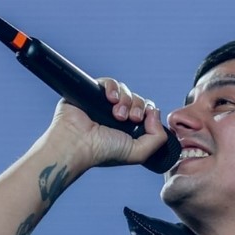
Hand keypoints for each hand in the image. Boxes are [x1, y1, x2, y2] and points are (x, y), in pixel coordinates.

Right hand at [46, 77, 167, 168]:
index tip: (142, 119)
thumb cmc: (102, 152)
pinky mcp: (92, 92)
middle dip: (137, 107)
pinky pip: (109, 82)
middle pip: (137, 99)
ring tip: (117, 114)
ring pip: (125, 90)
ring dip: (126, 100)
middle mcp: (116, 115)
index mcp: (127, 129)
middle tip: (130, 119)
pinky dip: (113, 87)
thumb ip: (157, 138)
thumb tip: (155, 112)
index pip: (146, 111)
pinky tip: (111, 98)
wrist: (77, 144)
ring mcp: (104, 103)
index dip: (148, 112)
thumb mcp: (138, 152)